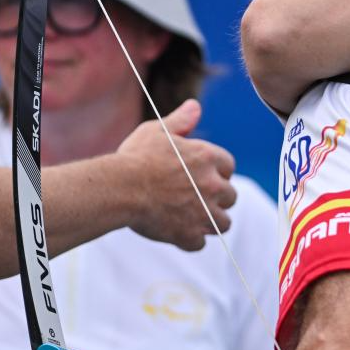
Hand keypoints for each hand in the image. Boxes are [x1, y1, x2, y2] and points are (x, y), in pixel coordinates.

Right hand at [117, 99, 236, 250]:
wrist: (119, 188)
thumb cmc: (136, 157)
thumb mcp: (158, 131)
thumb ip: (180, 121)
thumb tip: (195, 106)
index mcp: (208, 158)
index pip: (228, 166)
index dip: (216, 172)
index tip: (202, 176)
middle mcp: (213, 185)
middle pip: (230, 196)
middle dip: (216, 198)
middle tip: (195, 198)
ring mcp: (203, 212)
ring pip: (222, 223)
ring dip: (210, 222)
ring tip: (192, 218)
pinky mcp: (189, 234)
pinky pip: (199, 243)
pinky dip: (189, 240)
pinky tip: (177, 233)